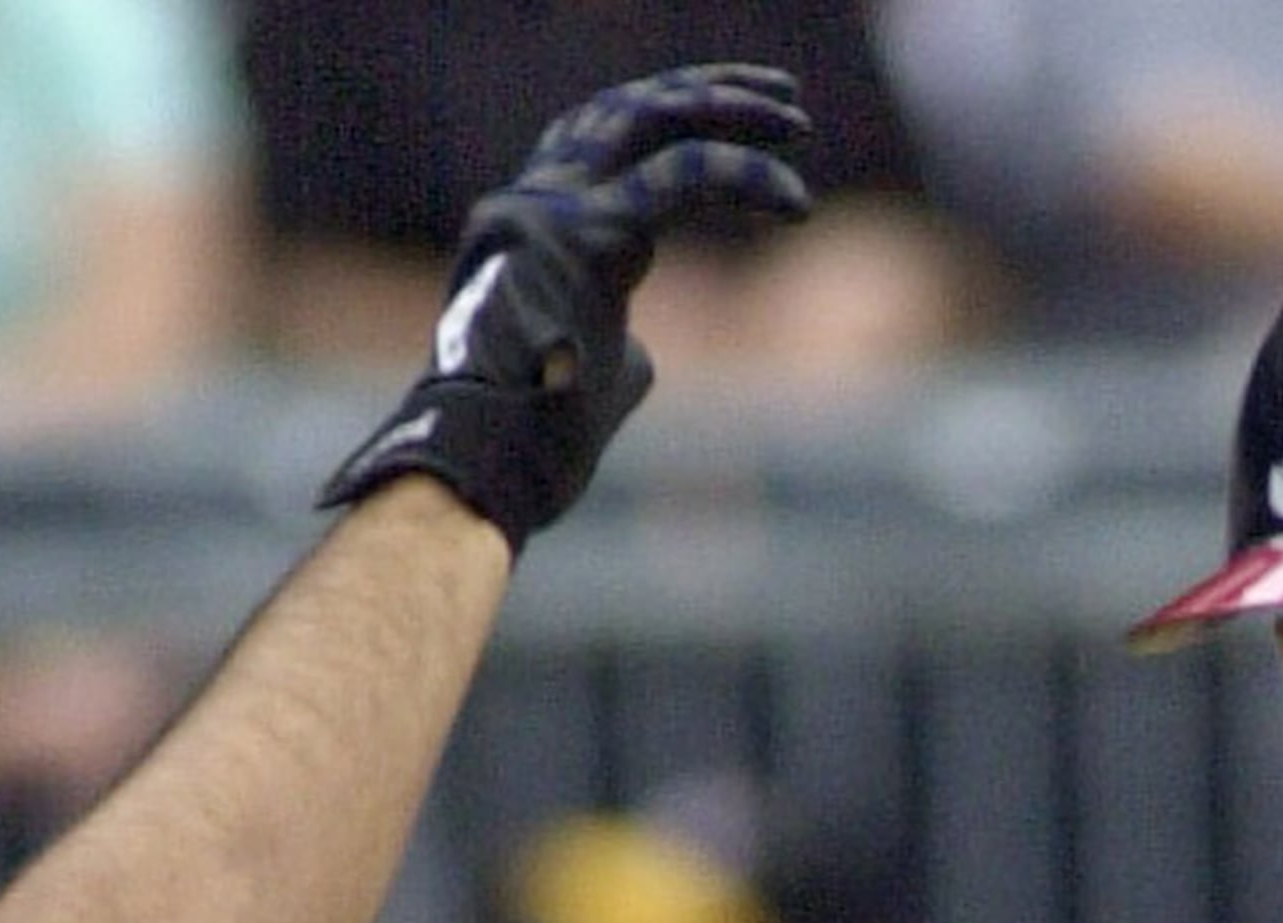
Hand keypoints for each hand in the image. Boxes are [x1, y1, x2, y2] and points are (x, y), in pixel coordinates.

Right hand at [317, 63, 812, 540]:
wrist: (485, 468)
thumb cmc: (531, 446)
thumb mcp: (580, 382)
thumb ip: (610, 346)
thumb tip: (634, 357)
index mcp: (522, 233)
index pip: (594, 143)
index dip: (664, 123)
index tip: (734, 123)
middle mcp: (529, 204)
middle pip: (621, 112)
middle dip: (706, 95)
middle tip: (784, 97)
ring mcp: (550, 211)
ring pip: (648, 121)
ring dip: (731, 112)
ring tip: (797, 125)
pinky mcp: (588, 234)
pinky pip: (682, 177)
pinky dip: (744, 179)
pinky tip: (793, 205)